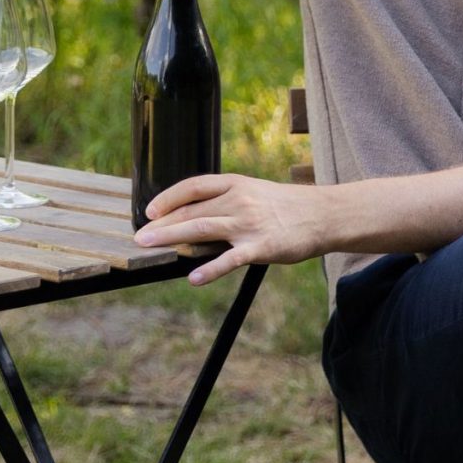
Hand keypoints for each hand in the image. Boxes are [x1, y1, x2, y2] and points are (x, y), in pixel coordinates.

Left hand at [135, 172, 328, 283]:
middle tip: (139, 237)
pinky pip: (231, 259)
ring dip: (173, 239)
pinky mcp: (262, 246)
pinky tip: (194, 279)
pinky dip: (210, 269)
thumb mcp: (255, 192)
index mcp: (236, 183)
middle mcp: (239, 200)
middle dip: (162, 223)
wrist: (323, 214)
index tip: (150, 211)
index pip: (193, 186)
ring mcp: (249, 223)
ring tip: (150, 248)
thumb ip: (227, 200)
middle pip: (192, 210)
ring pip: (203, 228)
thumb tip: (194, 216)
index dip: (168, 198)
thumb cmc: (287, 206)